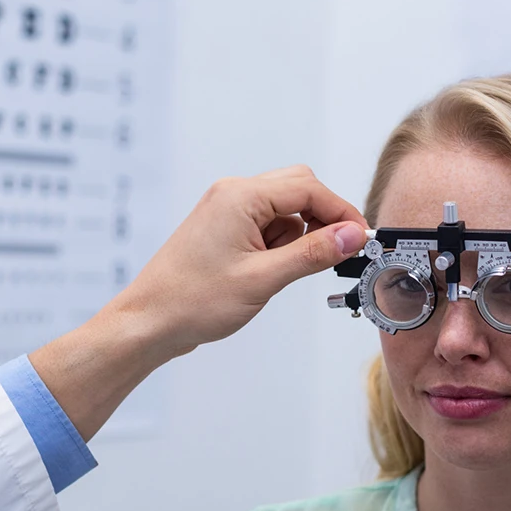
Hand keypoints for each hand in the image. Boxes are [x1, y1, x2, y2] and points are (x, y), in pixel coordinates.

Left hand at [104, 165, 367, 357]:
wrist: (149, 322)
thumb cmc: (192, 301)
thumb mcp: (263, 279)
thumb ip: (312, 253)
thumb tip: (352, 235)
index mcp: (240, 197)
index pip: (308, 188)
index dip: (341, 212)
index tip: (361, 239)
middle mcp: (232, 195)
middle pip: (298, 190)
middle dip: (322, 221)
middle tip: (334, 255)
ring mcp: (226, 210)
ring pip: (284, 209)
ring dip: (299, 236)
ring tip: (282, 273)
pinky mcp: (224, 229)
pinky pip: (266, 224)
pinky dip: (280, 245)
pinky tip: (270, 272)